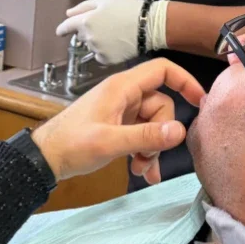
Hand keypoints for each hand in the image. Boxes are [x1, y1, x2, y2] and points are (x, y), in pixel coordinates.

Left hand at [31, 58, 203, 183]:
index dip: (184, 81)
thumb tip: (180, 131)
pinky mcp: (116, 126)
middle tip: (149, 157)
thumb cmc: (70, 144)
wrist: (45, 158)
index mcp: (121, 87)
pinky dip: (144, 152)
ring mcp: (120, 111)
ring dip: (152, 148)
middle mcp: (123, 95)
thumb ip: (146, 136)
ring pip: (152, 124)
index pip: (161, 70)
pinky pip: (141, 135)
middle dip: (161, 134)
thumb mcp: (110, 142)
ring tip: (142, 170)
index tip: (199, 101)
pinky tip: (142, 172)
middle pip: (161, 105)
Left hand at [56, 0, 144, 65]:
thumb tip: (68, 14)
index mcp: (85, 21)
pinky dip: (104, 52)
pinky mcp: (107, 60)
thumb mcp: (105, 1)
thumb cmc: (127, 8)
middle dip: (87, 31)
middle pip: (81, 36)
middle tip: (104, 25)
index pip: (67, 26)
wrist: (148, 25)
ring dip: (97, 41)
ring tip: (114, 34)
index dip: (63, 29)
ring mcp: (98, 50)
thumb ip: (83, 7)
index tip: (60, 32)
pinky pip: (100, 56)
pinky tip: (116, 45)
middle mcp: (88, 37)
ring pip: (91, 46)